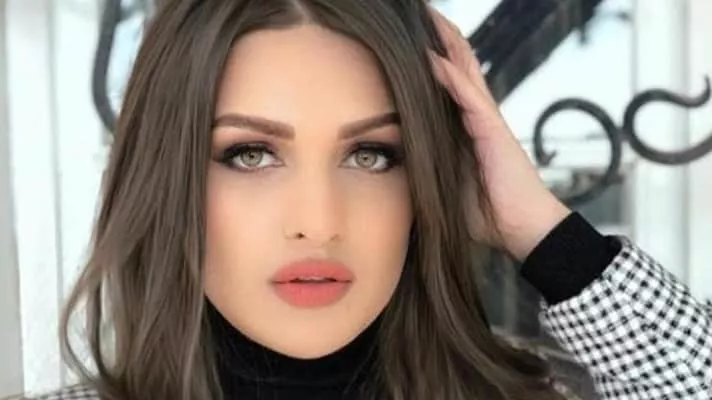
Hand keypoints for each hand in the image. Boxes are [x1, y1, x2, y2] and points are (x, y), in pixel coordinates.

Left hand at [427, 7, 570, 260]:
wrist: (522, 229)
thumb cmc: (486, 211)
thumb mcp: (445, 185)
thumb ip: (426, 168)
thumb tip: (392, 169)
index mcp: (464, 126)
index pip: (445, 81)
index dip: (429, 57)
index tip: (405, 40)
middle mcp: (476, 115)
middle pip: (457, 64)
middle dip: (437, 37)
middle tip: (417, 14)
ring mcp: (486, 119)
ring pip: (464, 69)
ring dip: (444, 43)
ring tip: (425, 17)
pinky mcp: (493, 130)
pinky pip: (469, 96)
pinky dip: (451, 75)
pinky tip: (433, 57)